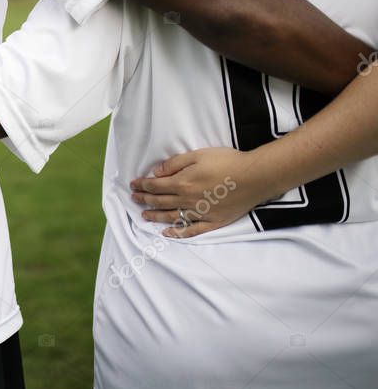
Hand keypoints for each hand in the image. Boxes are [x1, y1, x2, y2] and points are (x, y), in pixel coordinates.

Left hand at [130, 148, 272, 237]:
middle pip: (160, 202)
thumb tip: (156, 173)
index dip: (142, 185)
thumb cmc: (227, 162)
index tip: (133, 185)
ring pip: (171, 217)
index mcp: (182, 183)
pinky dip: (178, 233)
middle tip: (134, 199)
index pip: (155, 186)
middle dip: (144, 200)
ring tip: (144, 215)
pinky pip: (192, 230)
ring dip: (155, 216)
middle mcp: (188, 200)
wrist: (255, 177)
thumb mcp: (197, 155)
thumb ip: (175, 164)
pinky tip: (168, 233)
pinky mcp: (214, 221)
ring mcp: (200, 213)